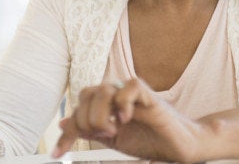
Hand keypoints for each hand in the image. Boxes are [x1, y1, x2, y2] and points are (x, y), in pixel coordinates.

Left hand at [53, 78, 209, 161]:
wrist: (179, 148)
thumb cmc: (151, 141)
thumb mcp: (114, 140)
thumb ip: (91, 131)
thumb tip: (64, 123)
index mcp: (107, 105)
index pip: (79, 107)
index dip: (67, 131)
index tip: (58, 153)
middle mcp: (117, 95)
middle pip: (87, 94)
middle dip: (85, 121)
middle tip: (101, 136)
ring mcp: (133, 94)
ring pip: (103, 89)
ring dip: (100, 114)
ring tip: (113, 131)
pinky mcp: (149, 95)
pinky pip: (129, 86)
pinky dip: (123, 104)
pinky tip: (126, 119)